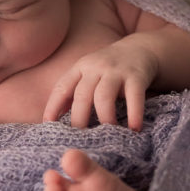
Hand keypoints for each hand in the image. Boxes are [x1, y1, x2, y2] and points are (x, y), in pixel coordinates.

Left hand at [42, 38, 156, 130]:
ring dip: (104, 118)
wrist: (141, 48)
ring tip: (107, 135)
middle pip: (82, 95)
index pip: (62, 88)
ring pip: (104, 96)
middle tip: (80, 141)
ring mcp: (116, 71)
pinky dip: (134, 114)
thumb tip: (53, 119)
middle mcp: (95, 68)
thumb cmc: (110, 69)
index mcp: (80, 68)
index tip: (48, 126)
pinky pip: (134, 97)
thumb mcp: (89, 74)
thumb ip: (74, 92)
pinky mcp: (136, 76)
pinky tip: (134, 129)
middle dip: (78, 119)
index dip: (53, 107)